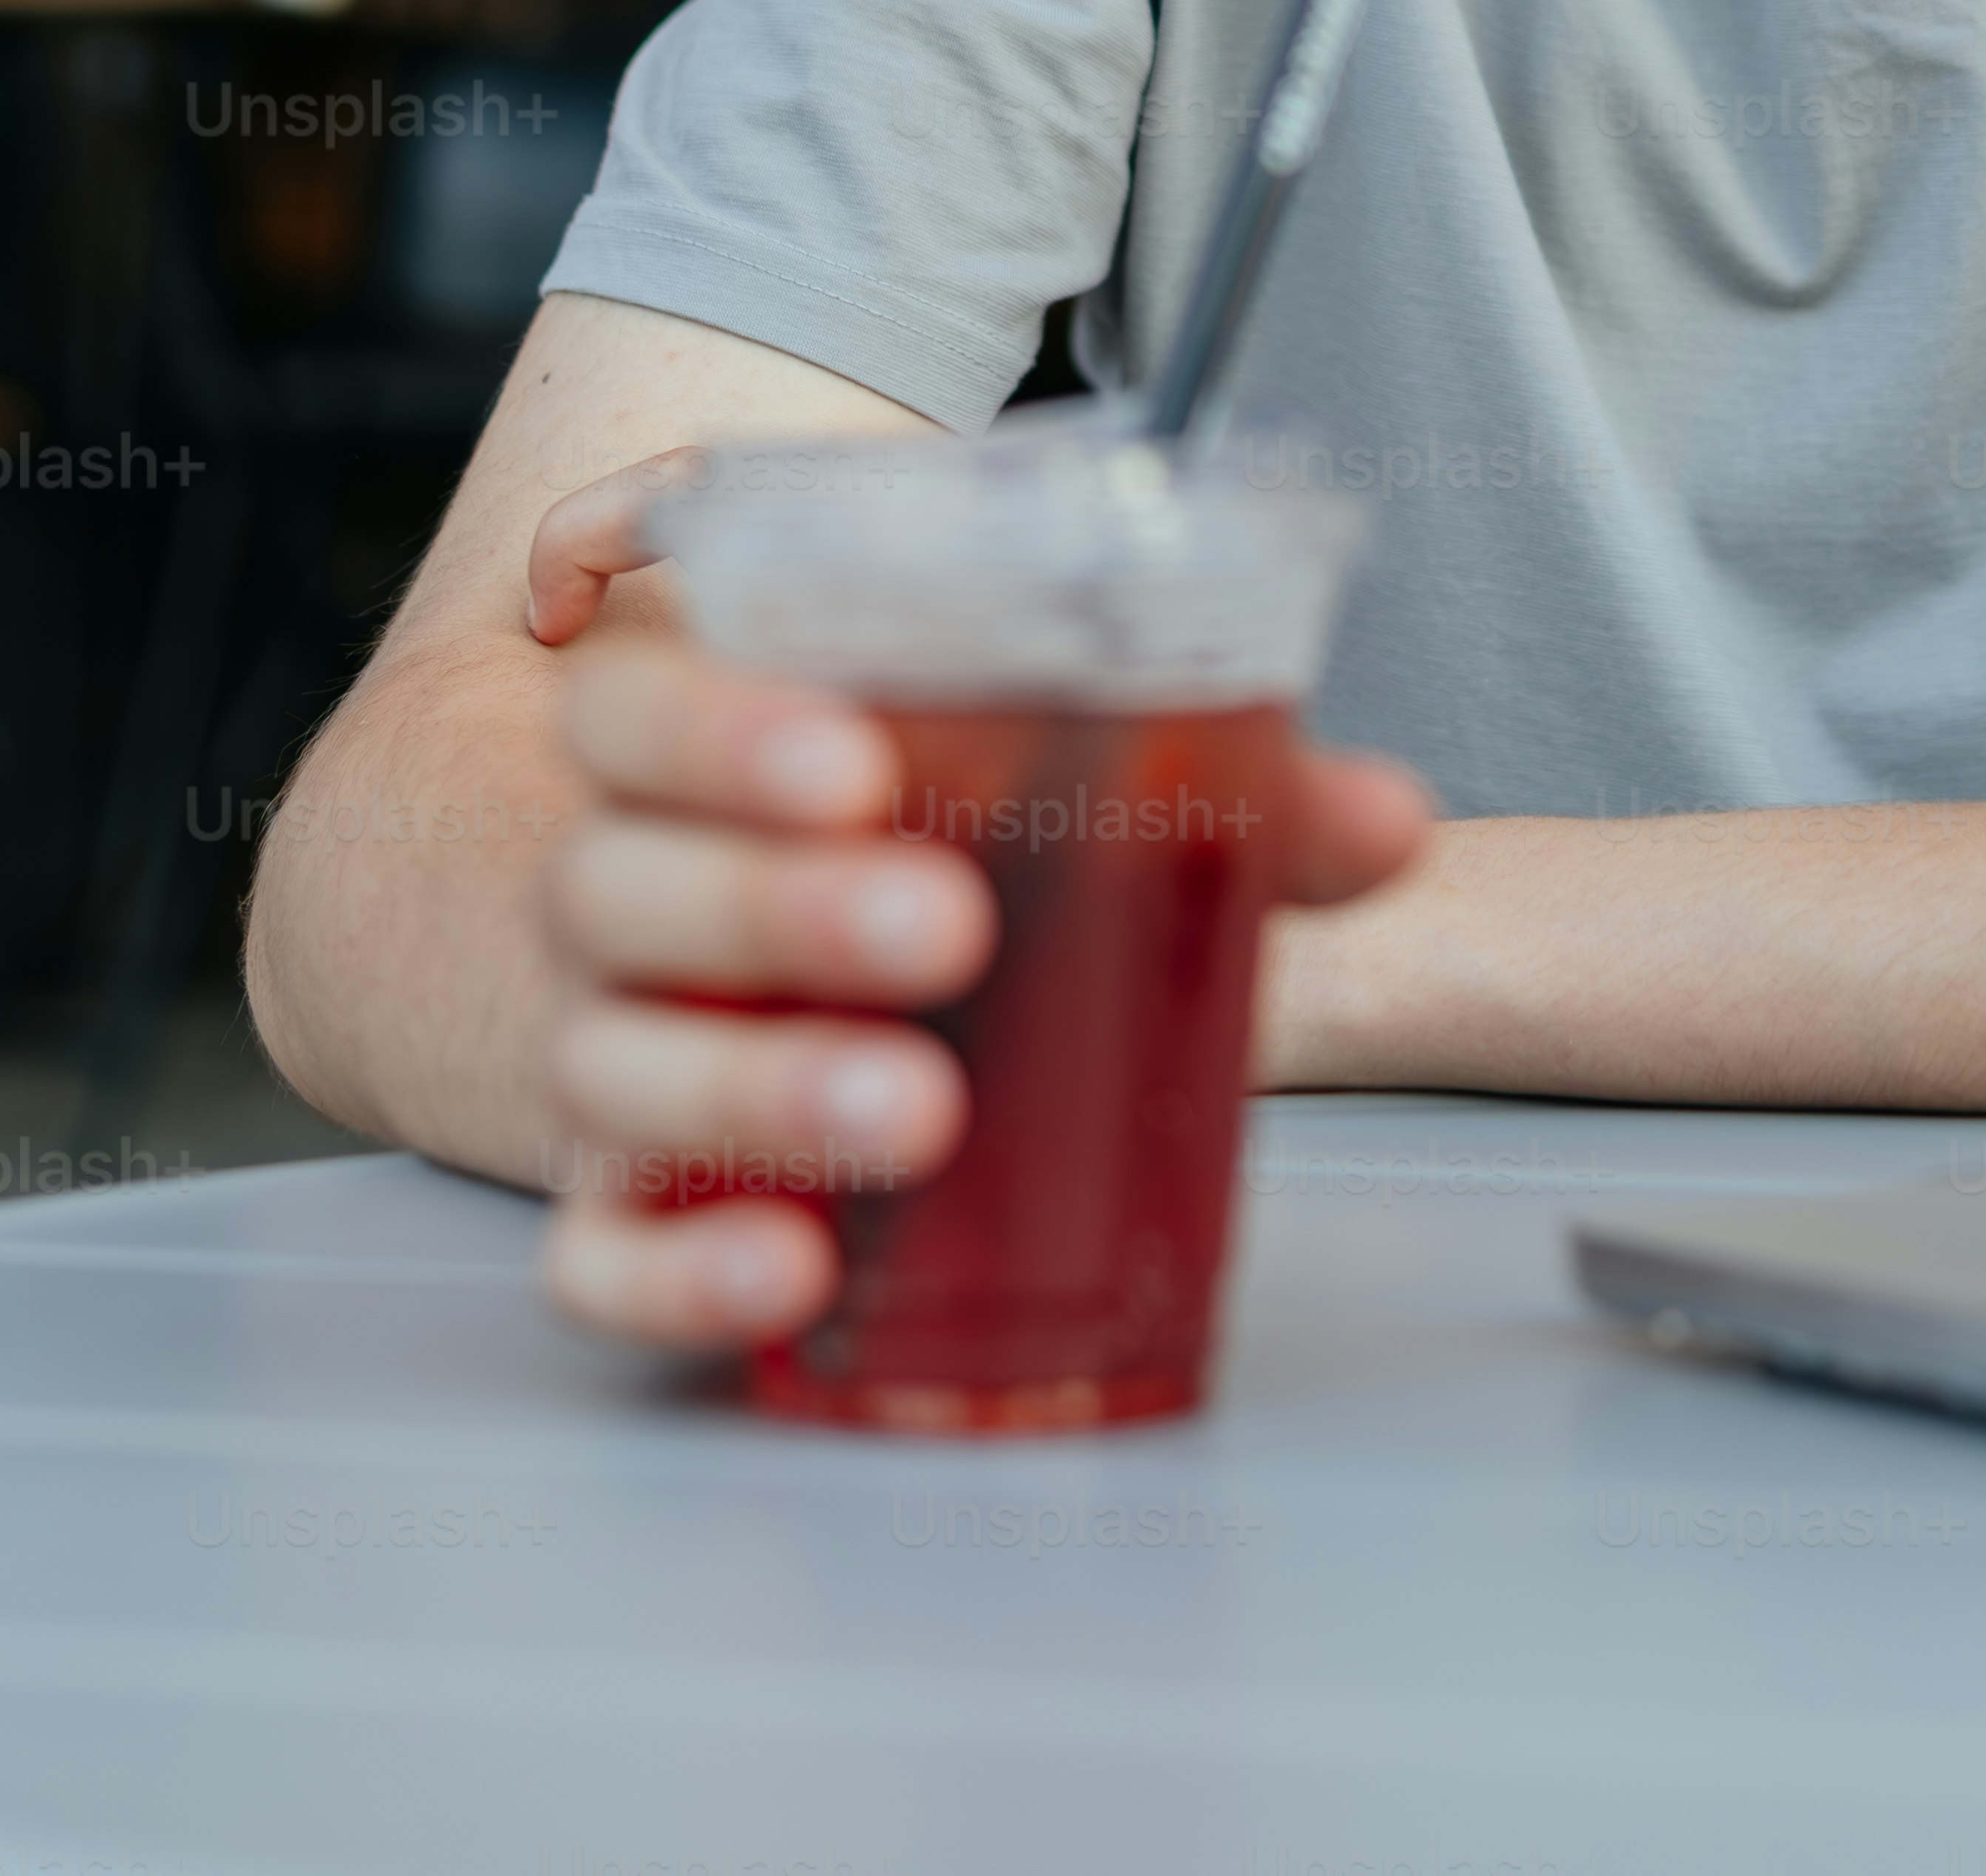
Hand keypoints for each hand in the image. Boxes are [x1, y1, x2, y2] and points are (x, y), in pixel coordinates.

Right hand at [509, 452, 1436, 1354]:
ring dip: (757, 1092)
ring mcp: (609, 1055)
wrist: (797, 967)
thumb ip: (1222, 789)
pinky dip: (679, 1272)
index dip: (718, 731)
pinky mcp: (624, 1209)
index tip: (860, 765)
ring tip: (918, 1111)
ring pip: (614, 1072)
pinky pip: (603, 1256)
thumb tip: (1382, 821)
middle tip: (948, 927)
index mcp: (693, 758)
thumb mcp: (1054, 789)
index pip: (637, 713)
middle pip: (621, 887)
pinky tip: (796, 1267)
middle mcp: (625, 898)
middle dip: (780, 908)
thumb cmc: (931, 849)